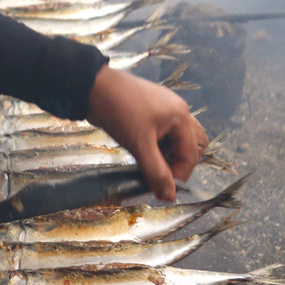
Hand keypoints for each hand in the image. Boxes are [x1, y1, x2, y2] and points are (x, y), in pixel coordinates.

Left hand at [86, 65, 207, 200]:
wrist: (92, 86)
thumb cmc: (119, 112)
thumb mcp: (139, 144)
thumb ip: (156, 172)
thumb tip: (169, 197)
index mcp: (181, 116)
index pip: (191, 154)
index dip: (178, 174)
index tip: (161, 188)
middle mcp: (178, 110)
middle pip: (193, 143)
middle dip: (181, 162)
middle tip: (161, 172)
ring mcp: (165, 107)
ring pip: (178, 136)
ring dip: (170, 153)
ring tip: (152, 162)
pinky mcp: (151, 109)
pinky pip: (164, 130)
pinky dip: (159, 143)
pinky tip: (143, 149)